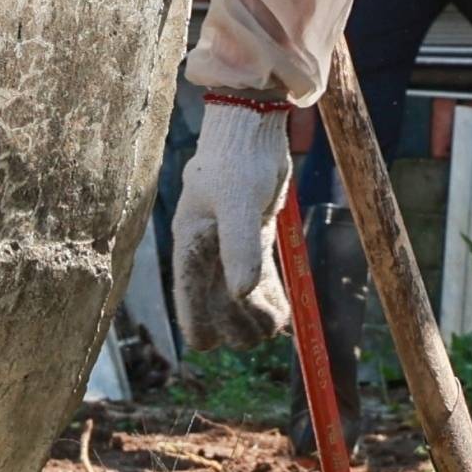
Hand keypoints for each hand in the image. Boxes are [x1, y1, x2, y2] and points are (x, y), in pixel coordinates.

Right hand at [169, 101, 292, 347]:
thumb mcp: (239, 203)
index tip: (214, 345)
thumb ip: (240, 247)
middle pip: (216, 300)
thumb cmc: (237, 160)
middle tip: (264, 332)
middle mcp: (206, 247)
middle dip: (237, 321)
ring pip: (238, 291)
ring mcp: (229, 242)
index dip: (199, 322)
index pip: (187, 295)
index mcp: (190, 242)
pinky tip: (284, 312)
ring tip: (277, 328)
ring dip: (256, 312)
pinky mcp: (251, 233)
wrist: (252, 127)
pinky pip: (257, 273)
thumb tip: (240, 293)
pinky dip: (269, 294)